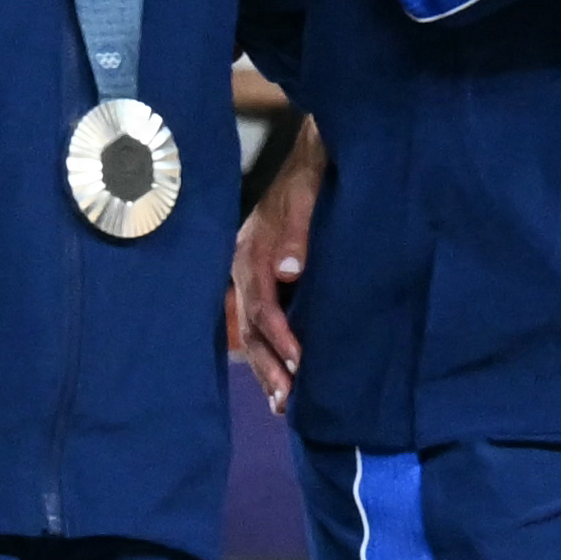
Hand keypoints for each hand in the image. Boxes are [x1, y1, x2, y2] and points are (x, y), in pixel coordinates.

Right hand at [228, 115, 323, 401]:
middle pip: (250, 326)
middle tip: (288, 400)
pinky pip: (262, 327)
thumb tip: (289, 269)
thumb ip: (297, 225)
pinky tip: (284, 384)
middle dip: (268, 365)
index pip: (259, 301)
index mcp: (250, 249)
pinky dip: (272, 355)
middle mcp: (245, 268)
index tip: (300, 359)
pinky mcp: (266, 284)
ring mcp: (253, 279)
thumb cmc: (311, 173)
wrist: (314, 154)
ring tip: (283, 405)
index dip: (277, 332)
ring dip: (268, 369)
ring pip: (252, 333)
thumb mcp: (305, 190)